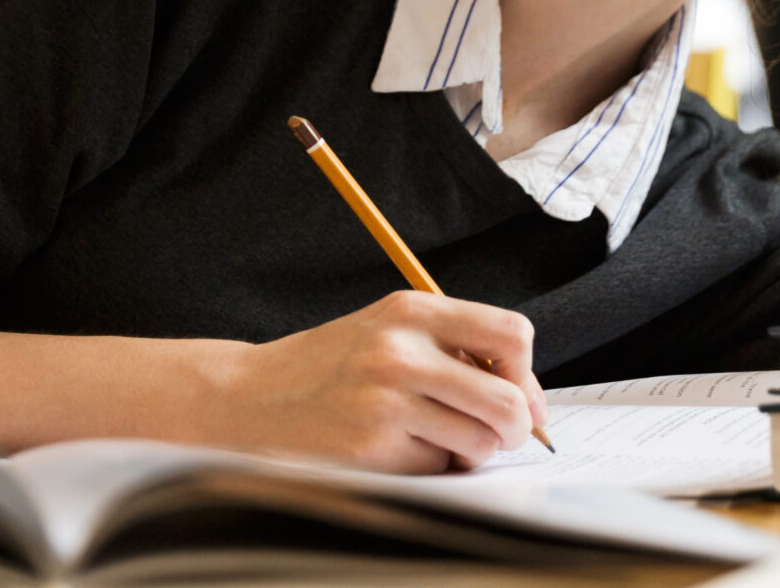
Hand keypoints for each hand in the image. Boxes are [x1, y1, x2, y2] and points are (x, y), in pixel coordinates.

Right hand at [213, 291, 546, 472]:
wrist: (252, 396)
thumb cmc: (331, 368)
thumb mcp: (389, 330)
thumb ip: (453, 348)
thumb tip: (528, 399)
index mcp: (412, 310)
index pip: (511, 334)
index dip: (526, 374)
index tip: (520, 396)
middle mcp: (401, 351)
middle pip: (507, 400)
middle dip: (513, 428)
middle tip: (494, 434)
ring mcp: (386, 401)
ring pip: (480, 442)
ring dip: (468, 452)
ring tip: (434, 439)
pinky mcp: (371, 448)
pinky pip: (438, 469)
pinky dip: (430, 467)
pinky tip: (397, 450)